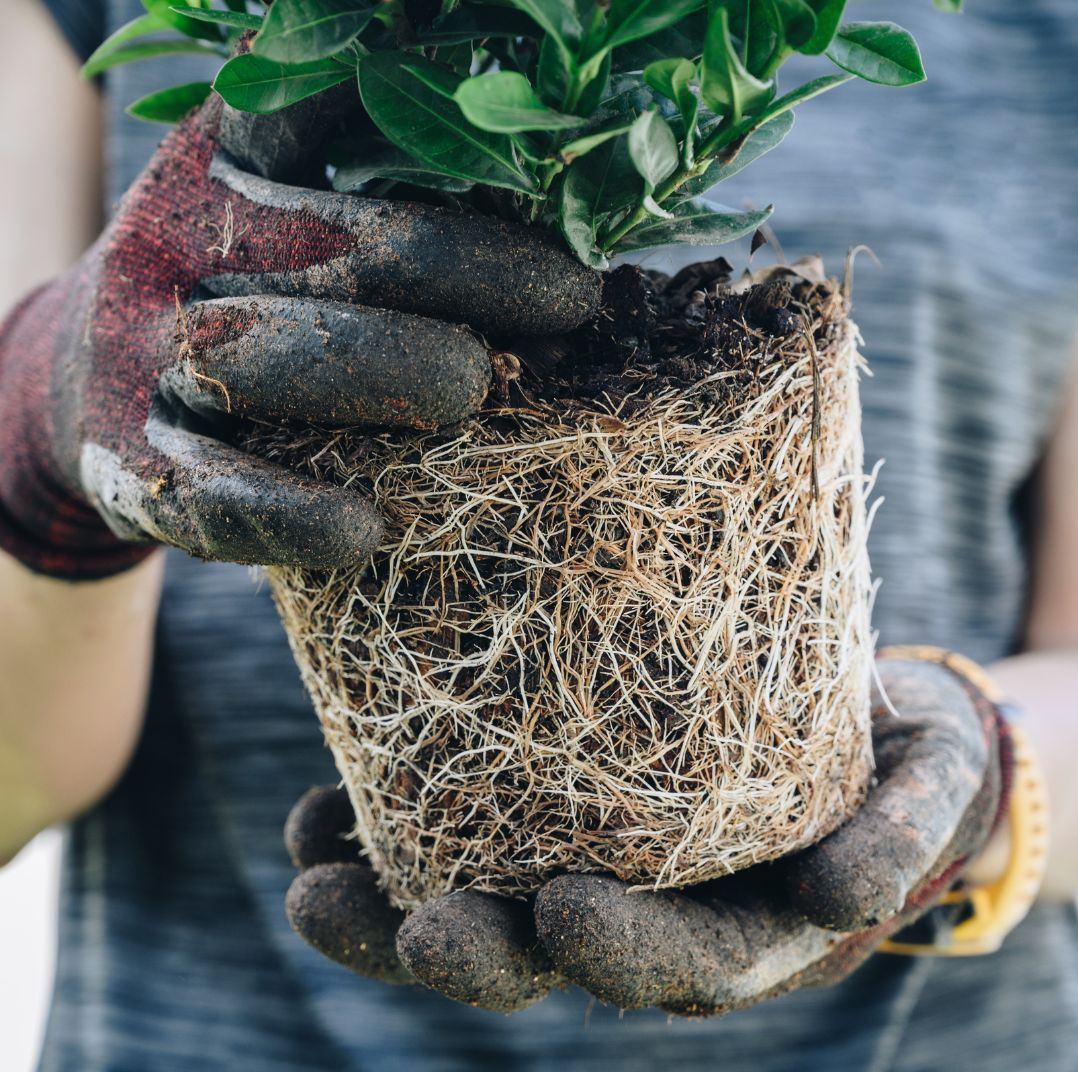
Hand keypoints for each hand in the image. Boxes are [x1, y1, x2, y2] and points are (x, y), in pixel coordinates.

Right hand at [0, 89, 598, 578]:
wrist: (92, 384)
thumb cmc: (239, 295)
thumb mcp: (283, 212)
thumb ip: (381, 194)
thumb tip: (558, 199)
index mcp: (226, 168)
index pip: (329, 118)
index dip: (452, 145)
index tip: (562, 194)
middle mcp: (182, 252)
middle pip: (335, 248)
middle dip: (467, 268)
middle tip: (569, 300)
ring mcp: (149, 359)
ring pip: (263, 361)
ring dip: (385, 371)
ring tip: (474, 391)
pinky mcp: (138, 462)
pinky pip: (213, 493)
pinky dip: (288, 514)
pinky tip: (363, 530)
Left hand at [285, 651, 1005, 1014]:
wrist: (851, 717)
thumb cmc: (892, 751)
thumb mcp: (926, 780)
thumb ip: (898, 832)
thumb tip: (842, 896)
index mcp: (741, 930)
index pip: (676, 966)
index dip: (619, 954)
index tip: (564, 912)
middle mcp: (651, 918)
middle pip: (551, 960)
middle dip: (477, 956)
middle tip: (413, 927)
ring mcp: (588, 871)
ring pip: (477, 914)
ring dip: (388, 911)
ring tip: (310, 881)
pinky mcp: (543, 815)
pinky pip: (449, 843)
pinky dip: (378, 840)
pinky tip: (317, 821)